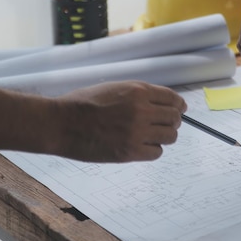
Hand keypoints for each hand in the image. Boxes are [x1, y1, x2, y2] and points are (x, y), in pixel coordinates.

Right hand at [54, 81, 186, 162]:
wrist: (61, 122)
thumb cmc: (83, 104)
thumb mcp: (114, 88)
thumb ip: (139, 94)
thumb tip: (163, 102)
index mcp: (138, 91)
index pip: (173, 99)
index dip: (178, 106)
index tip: (179, 110)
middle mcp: (141, 110)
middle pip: (174, 118)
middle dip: (172, 121)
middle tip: (165, 125)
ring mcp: (137, 132)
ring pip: (170, 136)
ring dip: (164, 136)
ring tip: (153, 136)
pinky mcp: (130, 151)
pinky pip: (156, 152)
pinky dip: (153, 150)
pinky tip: (143, 146)